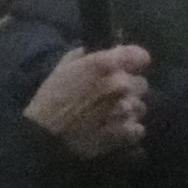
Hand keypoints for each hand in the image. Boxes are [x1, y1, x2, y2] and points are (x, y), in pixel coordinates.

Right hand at [27, 42, 149, 158]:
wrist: (46, 136)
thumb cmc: (52, 98)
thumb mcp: (64, 67)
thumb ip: (88, 56)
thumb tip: (105, 52)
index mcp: (106, 65)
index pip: (141, 56)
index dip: (133, 62)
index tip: (126, 67)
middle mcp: (120, 84)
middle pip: (141, 83)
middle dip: (128, 88)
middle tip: (111, 96)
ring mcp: (125, 109)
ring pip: (140, 106)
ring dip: (128, 110)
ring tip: (110, 115)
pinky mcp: (126, 132)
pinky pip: (138, 128)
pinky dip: (128, 130)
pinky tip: (113, 129)